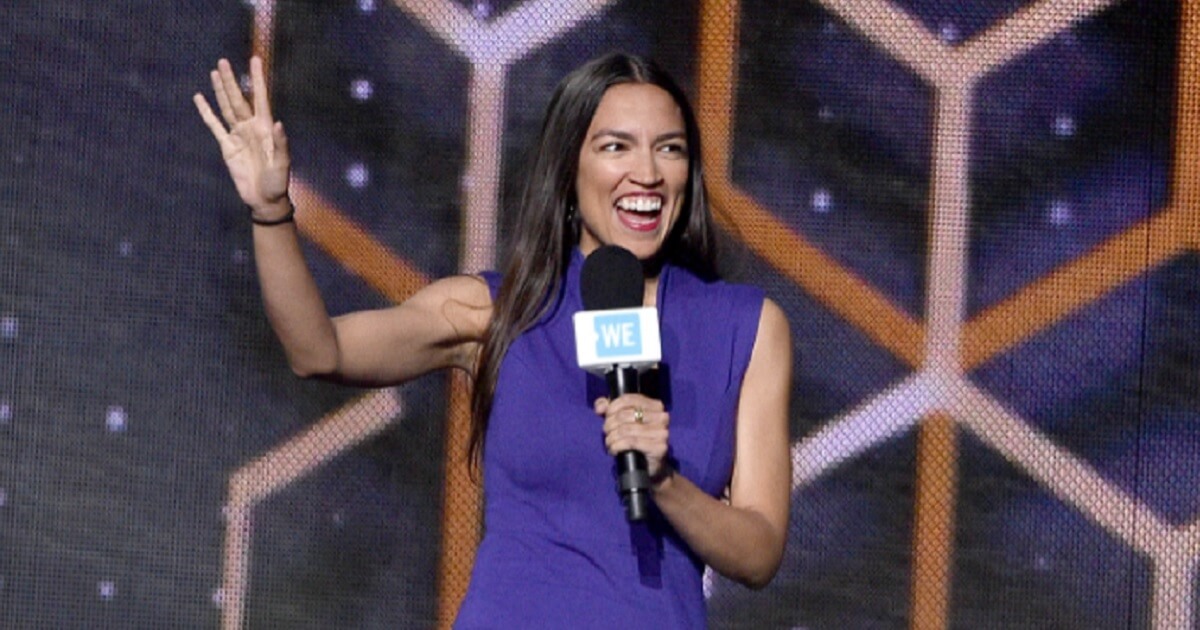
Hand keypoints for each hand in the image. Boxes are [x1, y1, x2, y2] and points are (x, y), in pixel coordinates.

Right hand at [193, 57, 290, 219]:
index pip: (261, 98)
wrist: (264, 199)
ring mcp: (238, 135)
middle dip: (231, 80)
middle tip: (223, 61)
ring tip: (214, 72)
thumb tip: (277, 122)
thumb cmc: (278, 182)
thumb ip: (280, 143)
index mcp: (265, 128)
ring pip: (226, 108)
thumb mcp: (282, 163)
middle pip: (238, 99)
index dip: (258, 79)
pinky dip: (206, 112)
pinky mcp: (227, 146)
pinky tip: (200, 98)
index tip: (255, 60)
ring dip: (220, 90)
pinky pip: (214, 125)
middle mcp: (251, 127)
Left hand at [595, 394, 671, 484]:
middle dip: (609, 424)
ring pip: (625, 430)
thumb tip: (600, 407)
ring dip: (611, 437)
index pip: (628, 399)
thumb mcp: (622, 421)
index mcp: (655, 405)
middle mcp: (662, 417)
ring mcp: (662, 432)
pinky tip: (614, 450)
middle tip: (607, 433)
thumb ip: (609, 409)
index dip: (612, 407)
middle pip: (624, 415)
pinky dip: (616, 446)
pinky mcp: (659, 447)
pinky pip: (630, 442)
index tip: (606, 416)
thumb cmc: (636, 439)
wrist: (650, 466)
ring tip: (609, 443)